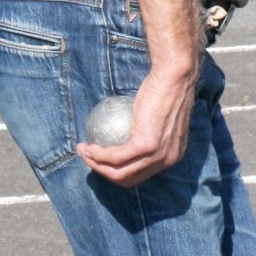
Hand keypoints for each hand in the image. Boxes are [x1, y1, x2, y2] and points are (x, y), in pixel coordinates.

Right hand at [77, 65, 196, 185]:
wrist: (173, 77)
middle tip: (88, 157)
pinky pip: (115, 156)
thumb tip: (125, 136)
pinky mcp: (145, 146)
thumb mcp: (158, 116)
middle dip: (103, 172)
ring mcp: (157, 156)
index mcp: (171, 157)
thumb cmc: (164, 89)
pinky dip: (99, 154)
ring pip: (119, 172)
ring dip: (96, 164)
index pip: (140, 173)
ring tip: (83, 151)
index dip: (117, 171)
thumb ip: (147, 131)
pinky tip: (88, 146)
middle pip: (127, 178)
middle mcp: (166, 161)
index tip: (101, 159)